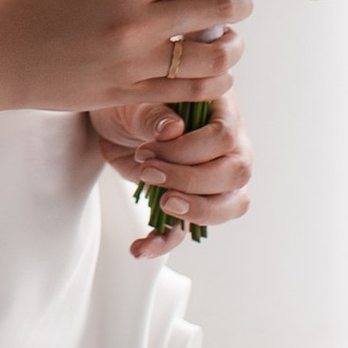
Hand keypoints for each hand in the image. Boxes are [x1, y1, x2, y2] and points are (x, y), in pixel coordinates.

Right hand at [0, 0, 267, 123]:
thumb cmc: (39, 8)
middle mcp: (138, 22)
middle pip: (222, 10)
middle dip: (242, 6)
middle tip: (241, 6)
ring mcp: (133, 64)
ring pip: (216, 60)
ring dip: (231, 51)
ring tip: (225, 46)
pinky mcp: (126, 97)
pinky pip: (187, 95)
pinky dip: (209, 84)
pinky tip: (207, 76)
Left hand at [89, 87, 253, 259]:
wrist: (113, 119)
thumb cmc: (132, 100)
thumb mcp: (136, 100)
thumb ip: (154, 113)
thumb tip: (175, 128)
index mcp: (220, 112)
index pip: (224, 137)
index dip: (188, 150)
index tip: (147, 151)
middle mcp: (227, 146)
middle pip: (235, 174)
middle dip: (194, 181)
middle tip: (151, 175)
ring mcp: (213, 177)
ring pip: (229, 205)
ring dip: (196, 211)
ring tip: (160, 204)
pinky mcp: (187, 200)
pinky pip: (187, 228)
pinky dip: (164, 241)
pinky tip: (140, 248)